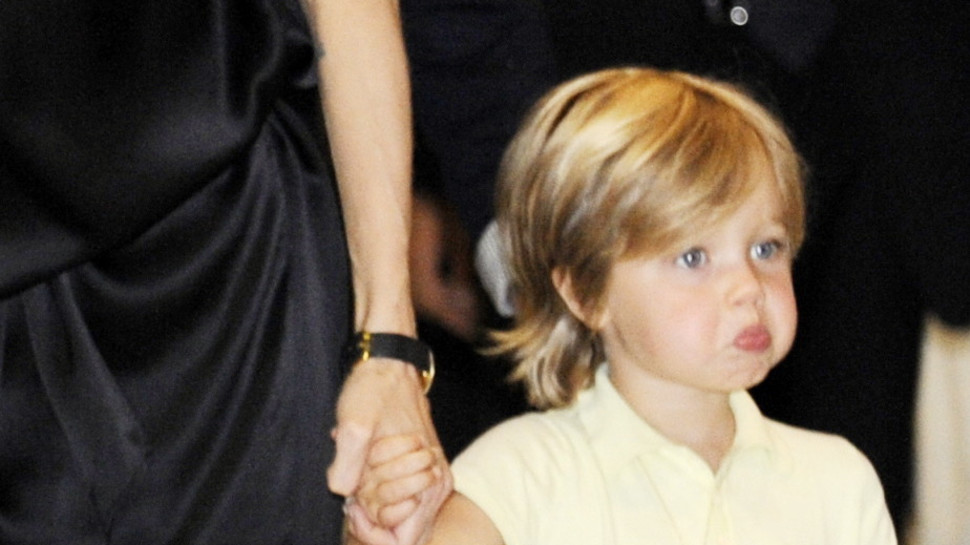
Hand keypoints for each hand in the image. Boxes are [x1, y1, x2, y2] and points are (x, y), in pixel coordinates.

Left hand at [328, 358, 451, 544]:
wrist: (389, 364)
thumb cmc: (374, 391)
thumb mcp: (353, 425)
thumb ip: (348, 465)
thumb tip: (345, 494)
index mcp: (429, 480)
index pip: (404, 542)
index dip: (373, 532)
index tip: (354, 506)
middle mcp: (437, 484)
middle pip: (404, 536)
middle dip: (373, 522)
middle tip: (351, 496)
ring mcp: (432, 478)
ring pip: (401, 520)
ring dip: (375, 508)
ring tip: (356, 482)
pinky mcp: (422, 471)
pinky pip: (402, 502)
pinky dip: (378, 496)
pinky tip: (362, 475)